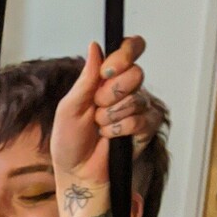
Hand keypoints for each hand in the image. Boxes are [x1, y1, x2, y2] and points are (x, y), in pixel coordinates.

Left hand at [50, 36, 152, 185]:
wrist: (77, 171)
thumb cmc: (70, 140)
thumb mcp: (70, 106)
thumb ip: (86, 78)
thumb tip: (95, 46)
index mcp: (109, 77)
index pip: (130, 48)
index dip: (124, 55)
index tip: (107, 71)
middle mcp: (127, 88)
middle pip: (135, 73)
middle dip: (110, 94)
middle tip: (96, 108)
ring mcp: (140, 107)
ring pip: (135, 99)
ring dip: (110, 117)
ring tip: (100, 127)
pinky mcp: (147, 127)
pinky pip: (139, 120)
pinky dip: (120, 130)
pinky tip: (111, 137)